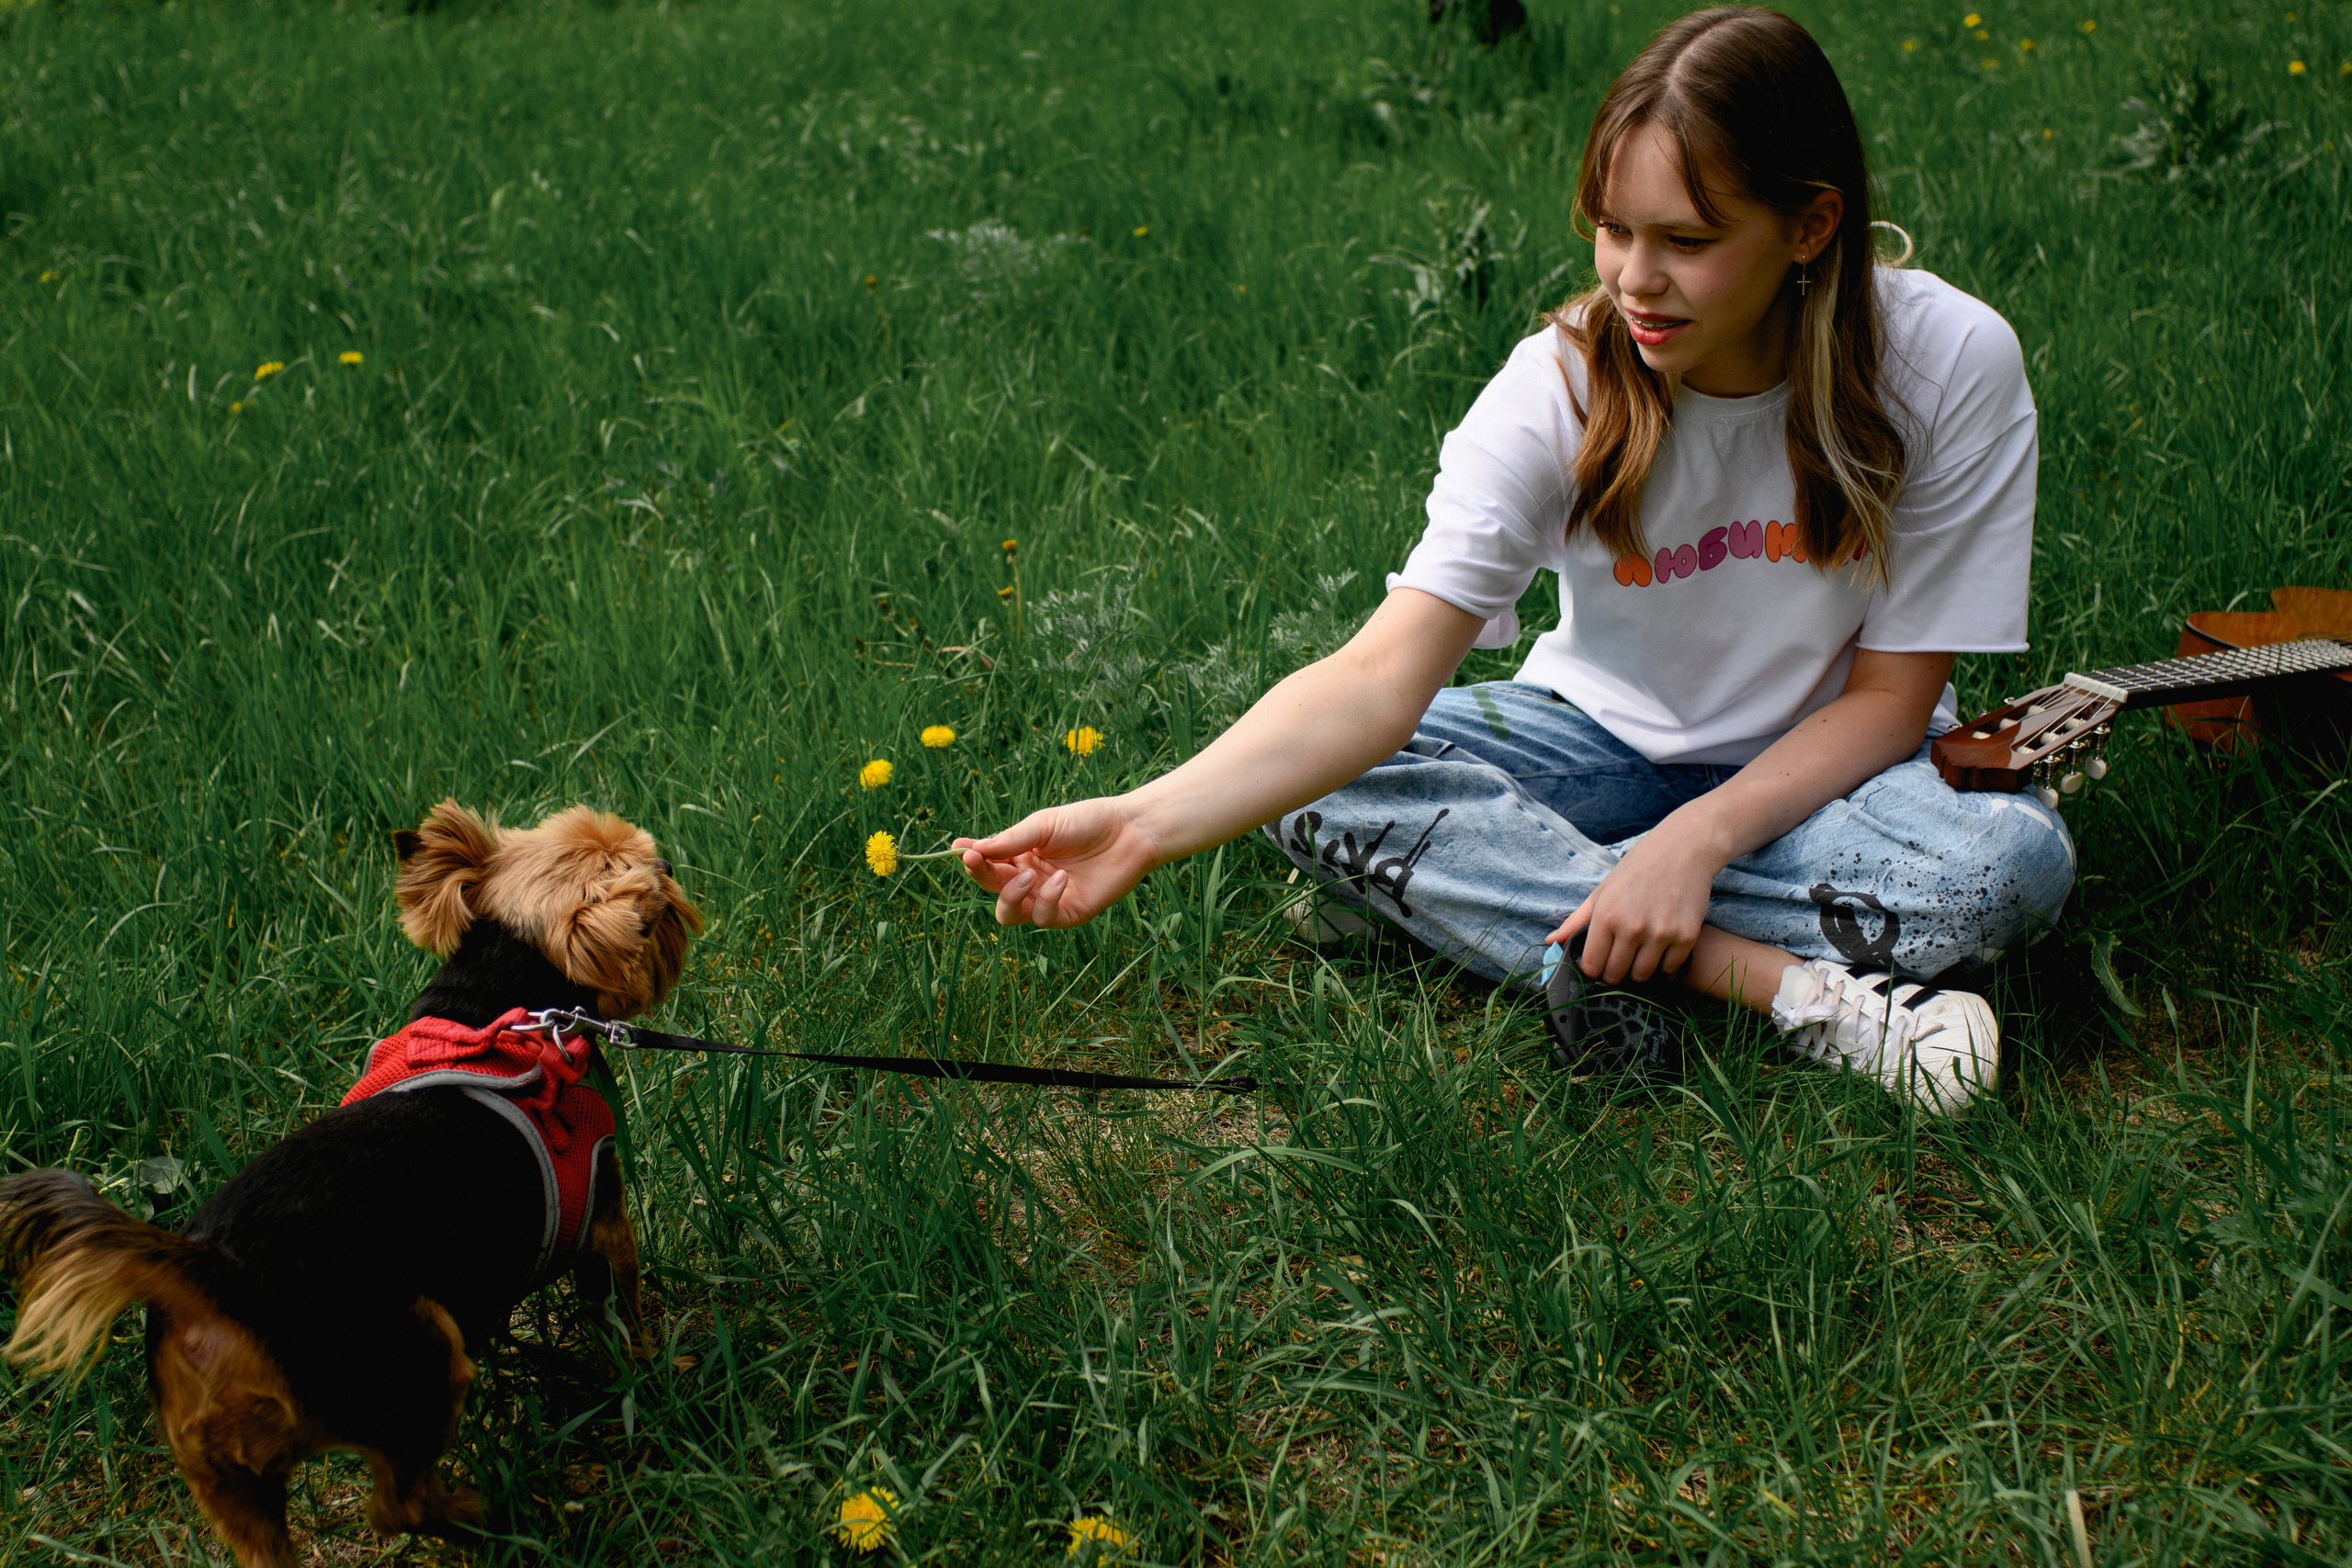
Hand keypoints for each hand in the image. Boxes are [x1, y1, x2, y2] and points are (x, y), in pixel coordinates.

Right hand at [953, 798, 1159, 928]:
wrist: (1131, 831)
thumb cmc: (1088, 821)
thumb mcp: (1045, 824)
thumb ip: (1012, 840)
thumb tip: (972, 849)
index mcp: (1020, 855)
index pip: (987, 863)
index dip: (972, 860)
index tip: (959, 851)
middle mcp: (1030, 879)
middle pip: (994, 889)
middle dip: (983, 876)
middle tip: (980, 861)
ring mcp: (1048, 899)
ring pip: (1011, 914)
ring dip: (1012, 896)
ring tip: (1029, 875)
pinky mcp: (1070, 913)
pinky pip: (1045, 918)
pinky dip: (1046, 901)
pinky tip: (1061, 880)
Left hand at [1543, 819, 1728, 984]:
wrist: (1685, 848)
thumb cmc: (1638, 867)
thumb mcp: (1603, 890)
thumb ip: (1577, 920)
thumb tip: (1550, 942)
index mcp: (1606, 916)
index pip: (1592, 966)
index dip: (1593, 969)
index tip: (1599, 964)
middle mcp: (1632, 928)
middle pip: (1616, 975)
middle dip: (1614, 972)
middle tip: (1620, 960)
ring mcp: (1660, 934)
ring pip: (1642, 976)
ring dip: (1639, 970)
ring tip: (1640, 954)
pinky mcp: (1686, 937)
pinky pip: (1669, 969)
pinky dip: (1664, 965)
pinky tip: (1661, 950)